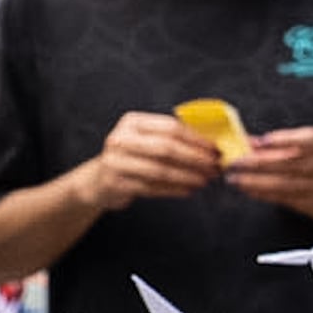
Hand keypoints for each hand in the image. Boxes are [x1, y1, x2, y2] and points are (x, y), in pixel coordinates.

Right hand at [84, 111, 221, 211]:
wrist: (97, 181)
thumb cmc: (130, 158)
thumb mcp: (144, 140)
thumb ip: (169, 137)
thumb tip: (209, 144)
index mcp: (132, 122)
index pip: (170, 127)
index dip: (196, 139)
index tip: (215, 149)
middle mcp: (120, 138)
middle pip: (166, 147)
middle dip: (195, 158)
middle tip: (214, 166)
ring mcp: (115, 161)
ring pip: (160, 170)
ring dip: (187, 176)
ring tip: (205, 180)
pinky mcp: (115, 183)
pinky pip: (151, 187)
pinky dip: (173, 190)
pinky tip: (188, 190)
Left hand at [226, 124, 312, 213]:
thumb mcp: (306, 139)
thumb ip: (280, 139)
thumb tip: (246, 141)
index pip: (309, 139)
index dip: (286, 139)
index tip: (263, 140)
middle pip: (291, 163)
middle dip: (260, 162)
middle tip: (237, 161)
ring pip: (283, 184)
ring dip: (255, 181)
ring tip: (235, 178)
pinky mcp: (308, 202)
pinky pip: (281, 198)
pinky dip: (261, 193)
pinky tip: (245, 188)